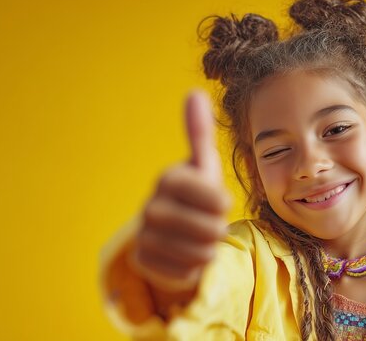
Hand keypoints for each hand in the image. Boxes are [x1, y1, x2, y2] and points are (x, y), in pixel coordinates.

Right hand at [131, 89, 230, 292]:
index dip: (222, 203)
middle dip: (218, 230)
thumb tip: (193, 91)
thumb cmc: (196, 195)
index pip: (213, 196)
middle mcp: (151, 205)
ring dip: (208, 250)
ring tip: (201, 240)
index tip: (219, 202)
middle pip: (208, 228)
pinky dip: (193, 268)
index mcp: (168, 178)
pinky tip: (186, 255)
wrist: (173, 232)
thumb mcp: (203, 165)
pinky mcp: (143, 261)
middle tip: (211, 225)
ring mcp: (144, 235)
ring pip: (198, 253)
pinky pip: (184, 273)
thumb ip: (200, 133)